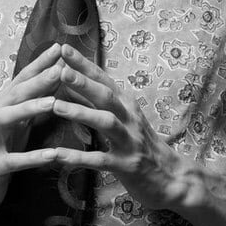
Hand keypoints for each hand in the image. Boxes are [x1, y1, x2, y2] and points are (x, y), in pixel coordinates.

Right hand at [0, 43, 63, 218]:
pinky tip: (53, 155)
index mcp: (2, 105)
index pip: (22, 79)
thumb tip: (56, 81)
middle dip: (38, 80)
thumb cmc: (1, 149)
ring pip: (7, 119)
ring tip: (53, 103)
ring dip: (30, 109)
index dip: (40, 63)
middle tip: (61, 68)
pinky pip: (13, 161)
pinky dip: (32, 157)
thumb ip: (33, 103)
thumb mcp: (18, 123)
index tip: (60, 47)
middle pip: (16, 93)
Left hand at [52, 44, 190, 209]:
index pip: (103, 78)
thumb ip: (96, 101)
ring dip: (81, 113)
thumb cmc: (139, 143)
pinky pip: (100, 160)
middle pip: (106, 96)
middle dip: (83, 82)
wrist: (170, 178)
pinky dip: (78, 157)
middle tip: (60, 70)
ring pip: (105, 123)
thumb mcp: (121, 118)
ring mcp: (129, 141)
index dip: (84, 64)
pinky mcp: (126, 166)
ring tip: (55, 106)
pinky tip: (57, 155)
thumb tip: (71, 80)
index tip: (64, 48)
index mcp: (126, 104)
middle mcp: (129, 118)